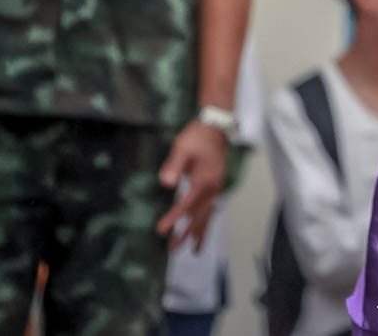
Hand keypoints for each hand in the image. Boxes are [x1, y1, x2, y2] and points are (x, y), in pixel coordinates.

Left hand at [156, 119, 227, 250]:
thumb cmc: (197, 136)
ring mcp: (216, 187)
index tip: (161, 230)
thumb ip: (174, 165)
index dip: (174, 217)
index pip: (187, 204)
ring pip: (208, 214)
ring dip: (200, 232)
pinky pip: (211, 207)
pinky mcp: (215, 184)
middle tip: (173, 250)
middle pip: (199, 215)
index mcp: (204, 179)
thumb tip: (165, 183)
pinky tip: (202, 228)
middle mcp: (212, 187)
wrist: (216, 126)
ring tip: (195, 251)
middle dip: (187, 234)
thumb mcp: (182, 147)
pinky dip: (206, 220)